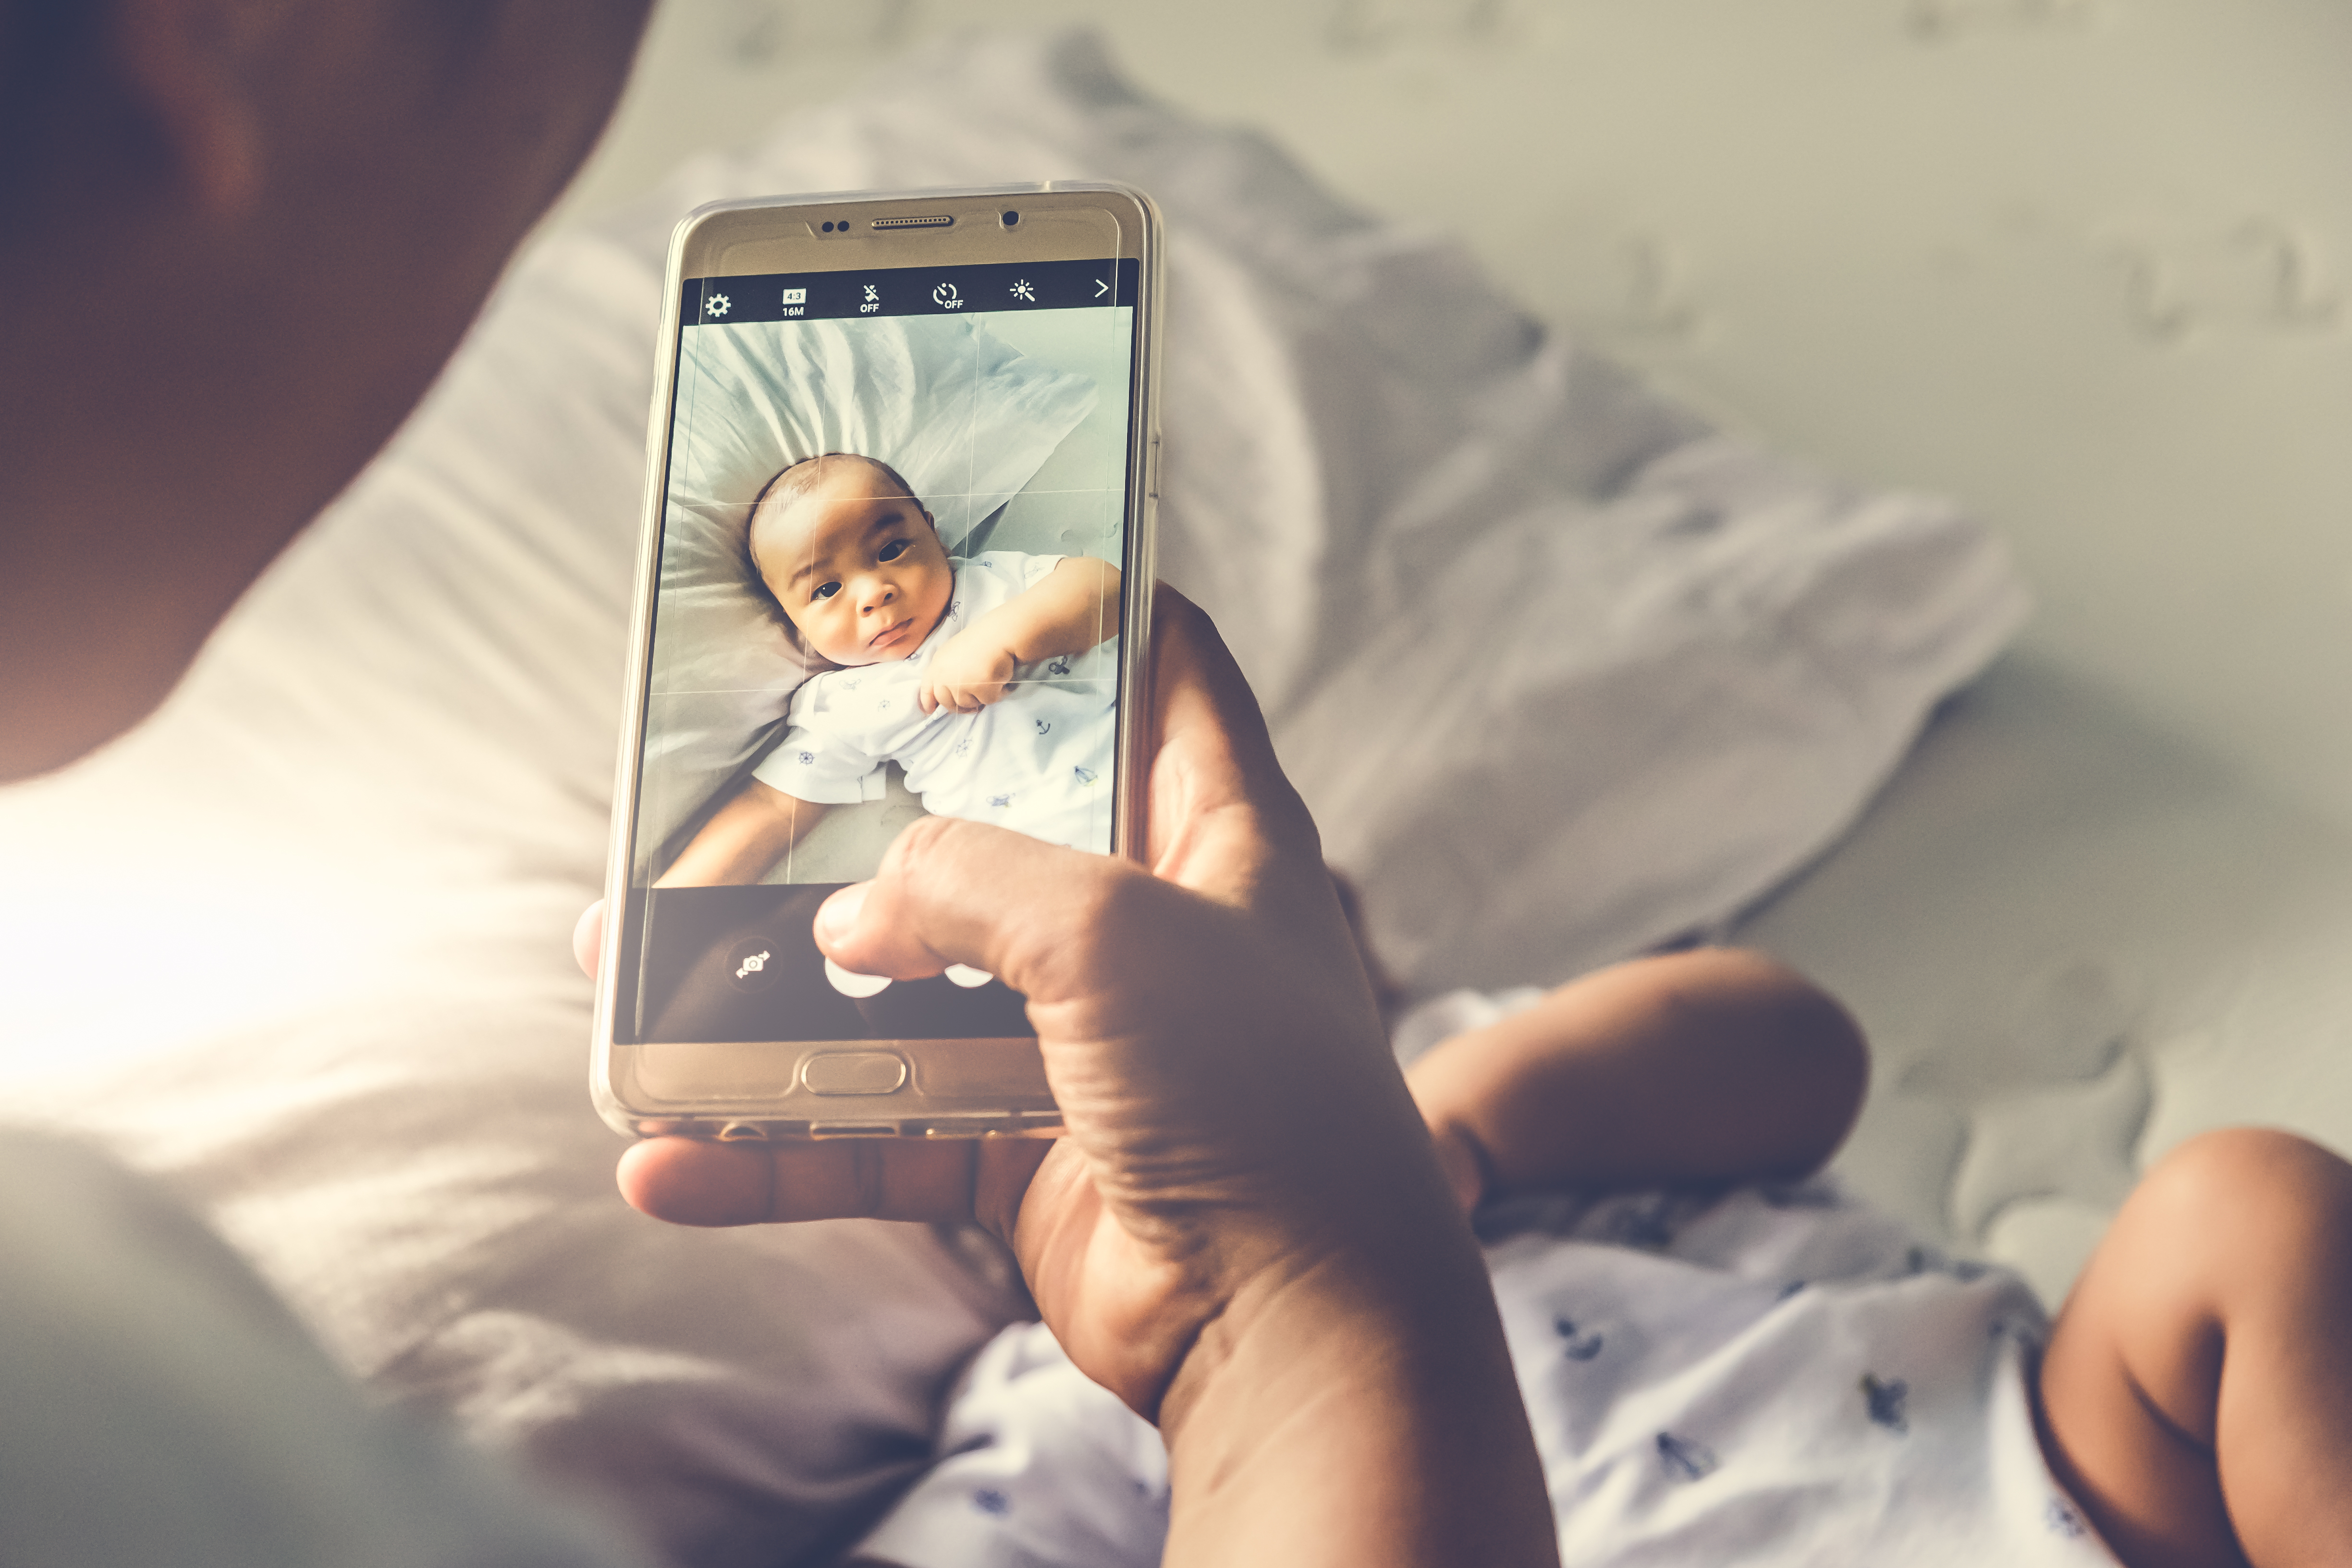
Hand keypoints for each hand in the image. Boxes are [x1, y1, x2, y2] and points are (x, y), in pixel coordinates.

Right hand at [580, 588, 1556, 1564]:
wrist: (1299, 1330)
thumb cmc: (1258, 1100)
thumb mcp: (1115, 933)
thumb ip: (968, 886)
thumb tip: (843, 922)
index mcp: (1215, 832)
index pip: (1161, 673)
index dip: (1085, 606)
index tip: (969, 568)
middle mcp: (1149, 928)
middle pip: (985, 837)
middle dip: (855, 823)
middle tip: (733, 787)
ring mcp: (1080, 1046)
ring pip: (898, 999)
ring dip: (768, 1003)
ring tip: (633, 977)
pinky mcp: (1022, 1156)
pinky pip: (876, 1140)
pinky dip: (778, 1153)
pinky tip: (669, 1160)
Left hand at [916, 627, 1017, 713]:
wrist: (998, 635)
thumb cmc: (977, 641)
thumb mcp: (951, 653)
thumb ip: (945, 672)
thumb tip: (946, 692)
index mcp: (937, 666)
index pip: (927, 689)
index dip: (927, 701)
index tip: (930, 710)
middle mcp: (945, 678)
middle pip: (948, 703)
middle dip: (960, 704)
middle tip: (973, 696)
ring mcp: (962, 685)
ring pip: (969, 704)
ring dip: (979, 697)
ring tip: (988, 678)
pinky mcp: (980, 690)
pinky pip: (988, 701)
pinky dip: (996, 692)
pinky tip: (999, 678)